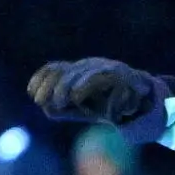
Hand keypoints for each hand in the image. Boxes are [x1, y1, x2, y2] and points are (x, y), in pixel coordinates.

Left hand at [29, 58, 160, 128]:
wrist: (142, 105)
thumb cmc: (104, 106)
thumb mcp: (78, 108)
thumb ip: (61, 108)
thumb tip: (48, 107)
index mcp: (77, 70)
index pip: (55, 68)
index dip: (41, 78)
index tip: (32, 94)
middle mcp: (93, 65)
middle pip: (71, 71)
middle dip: (57, 87)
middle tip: (53, 102)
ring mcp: (114, 70)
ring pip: (93, 75)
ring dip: (80, 88)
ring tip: (72, 100)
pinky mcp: (133, 80)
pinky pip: (120, 87)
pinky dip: (111, 100)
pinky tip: (102, 109)